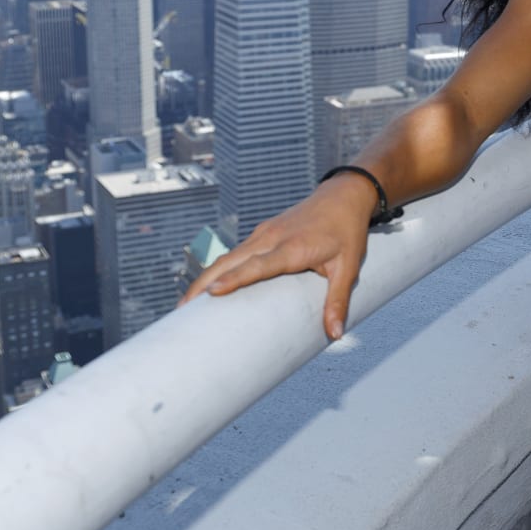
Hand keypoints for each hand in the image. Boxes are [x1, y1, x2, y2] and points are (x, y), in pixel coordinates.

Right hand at [178, 173, 376, 339]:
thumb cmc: (347, 231)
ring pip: (228, 256)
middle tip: (182, 311)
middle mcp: (271, 238)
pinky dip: (219, 268)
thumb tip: (335, 334)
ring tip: (187, 304)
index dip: (233, 279)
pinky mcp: (263, 233)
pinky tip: (209, 284)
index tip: (211, 293)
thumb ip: (337, 300)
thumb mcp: (348, 268)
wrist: (344, 195)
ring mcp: (264, 234)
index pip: (257, 266)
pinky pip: (236, 252)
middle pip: (229, 262)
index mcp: (291, 247)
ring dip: (205, 277)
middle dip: (203, 284)